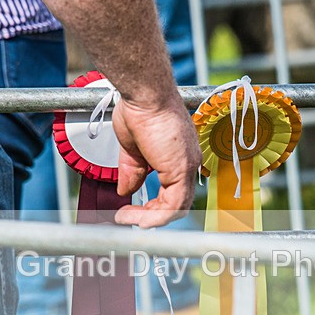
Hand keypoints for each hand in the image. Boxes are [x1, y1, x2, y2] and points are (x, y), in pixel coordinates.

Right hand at [110, 94, 200, 227]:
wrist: (145, 95)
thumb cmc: (141, 110)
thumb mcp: (133, 150)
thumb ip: (133, 172)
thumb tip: (125, 190)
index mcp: (180, 158)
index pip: (173, 193)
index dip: (153, 207)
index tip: (131, 209)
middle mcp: (188, 163)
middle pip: (176, 204)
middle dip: (150, 216)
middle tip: (127, 217)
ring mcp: (187, 167)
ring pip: (176, 209)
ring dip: (150, 219)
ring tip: (127, 218)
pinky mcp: (181, 170)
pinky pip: (172, 206)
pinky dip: (154, 217)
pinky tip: (136, 217)